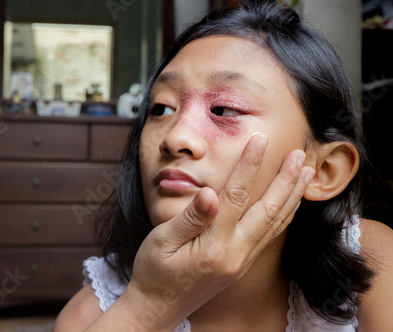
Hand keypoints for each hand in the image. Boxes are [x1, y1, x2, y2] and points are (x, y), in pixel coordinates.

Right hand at [125, 133, 314, 329]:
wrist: (158, 308)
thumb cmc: (154, 273)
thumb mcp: (162, 242)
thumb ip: (189, 218)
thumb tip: (209, 194)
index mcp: (214, 244)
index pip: (236, 196)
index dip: (249, 165)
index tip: (260, 140)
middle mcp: (235, 254)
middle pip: (268, 209)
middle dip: (286, 179)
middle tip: (300, 153)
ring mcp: (241, 261)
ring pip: (274, 224)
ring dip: (292, 196)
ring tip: (305, 173)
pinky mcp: (240, 265)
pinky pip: (269, 236)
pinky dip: (284, 216)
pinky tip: (289, 204)